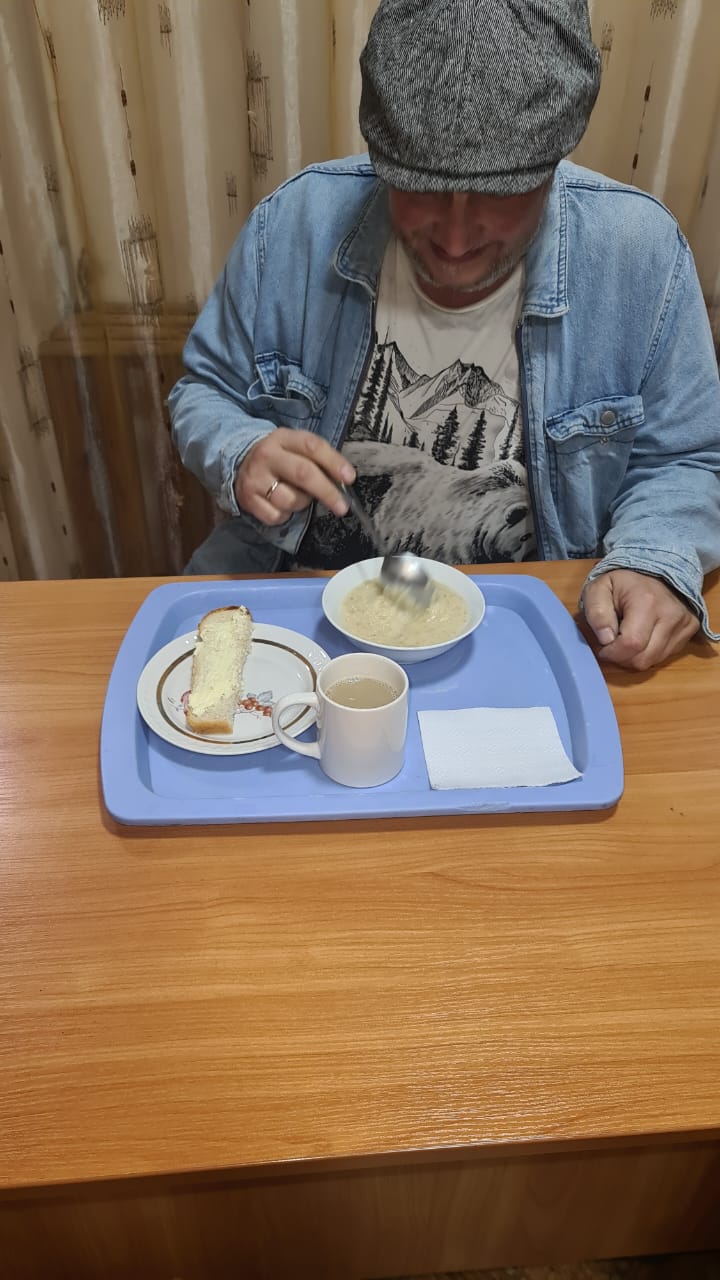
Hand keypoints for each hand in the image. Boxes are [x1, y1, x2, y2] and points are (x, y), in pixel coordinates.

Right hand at [235, 428, 354, 524]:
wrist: (240, 462)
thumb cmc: (279, 457)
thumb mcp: (295, 447)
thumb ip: (317, 458)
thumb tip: (343, 480)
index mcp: (283, 438)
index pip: (312, 446)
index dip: (333, 462)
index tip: (350, 477)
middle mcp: (267, 456)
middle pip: (303, 474)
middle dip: (327, 492)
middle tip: (342, 506)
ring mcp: (255, 478)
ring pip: (291, 499)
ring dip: (302, 503)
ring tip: (297, 496)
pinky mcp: (247, 499)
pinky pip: (276, 516)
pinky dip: (285, 515)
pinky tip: (280, 504)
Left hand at [581, 569, 699, 669]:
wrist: (655, 570)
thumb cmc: (622, 583)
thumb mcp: (598, 589)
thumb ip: (596, 613)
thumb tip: (606, 639)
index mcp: (647, 602)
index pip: (631, 644)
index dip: (612, 652)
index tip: (603, 646)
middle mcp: (672, 615)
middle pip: (643, 658)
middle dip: (621, 658)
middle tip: (613, 644)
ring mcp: (685, 624)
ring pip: (653, 661)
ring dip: (634, 657)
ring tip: (627, 638)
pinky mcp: (690, 631)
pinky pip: (664, 656)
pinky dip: (648, 653)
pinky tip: (643, 637)